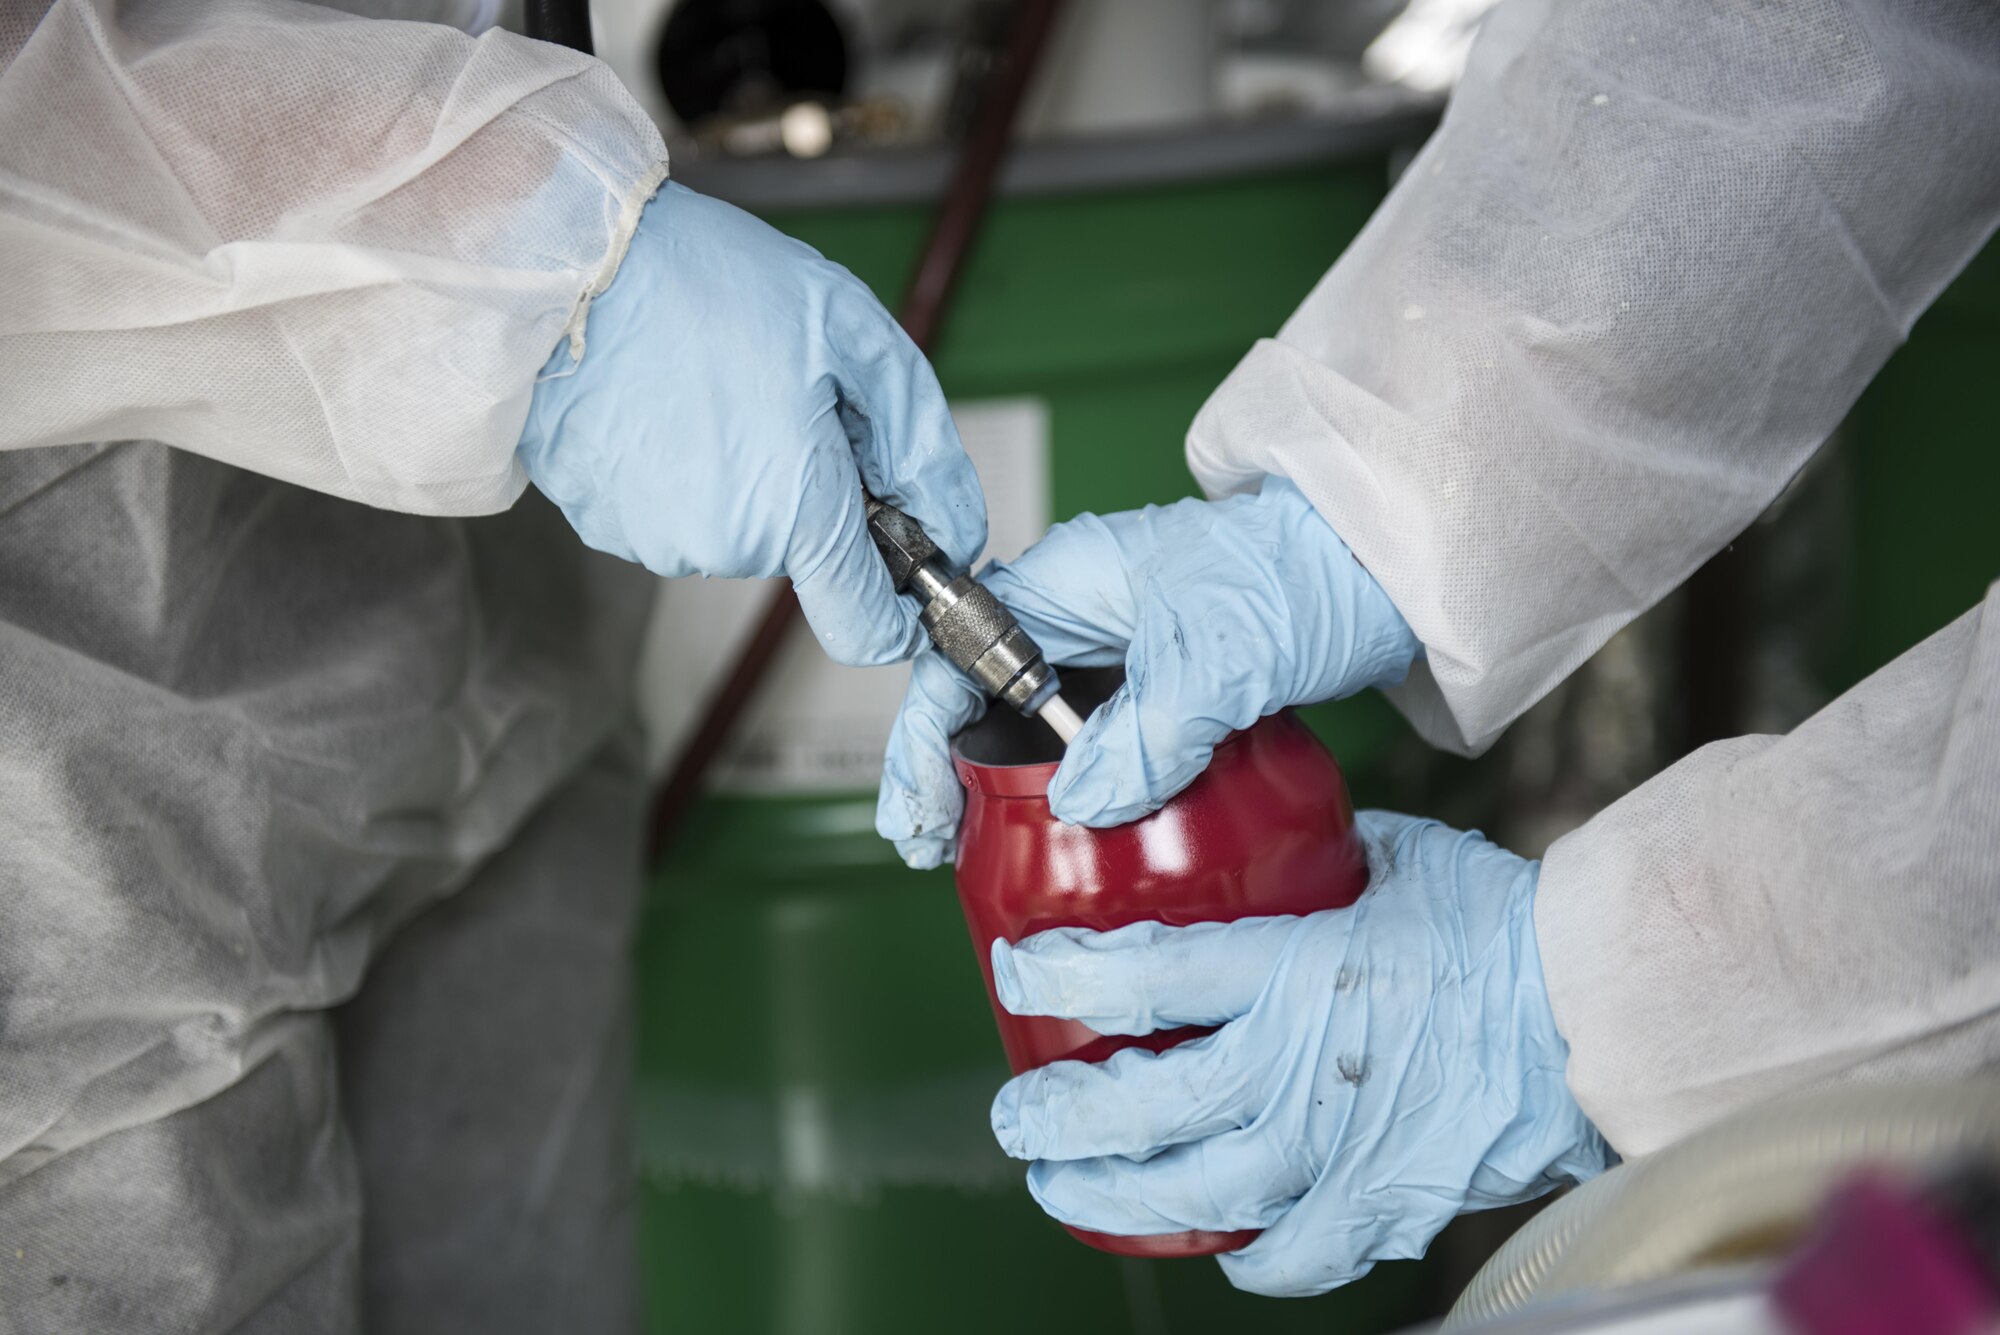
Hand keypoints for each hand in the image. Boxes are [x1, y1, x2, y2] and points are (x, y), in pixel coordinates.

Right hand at [517, 182, 985, 666]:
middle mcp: (726, 547)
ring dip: (749, 476)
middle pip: (804, 554)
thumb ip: (922, 449)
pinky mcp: (606, 522)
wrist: (569, 266)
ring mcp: (657, 540)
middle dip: (816, 491)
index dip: (898, 610)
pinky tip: (670, 402)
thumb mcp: (856, 339)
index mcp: (798, 511)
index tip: (905, 565)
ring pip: (738, 529)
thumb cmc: (709, 286)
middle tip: (789, 397)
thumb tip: (958, 531)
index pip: (866, 630)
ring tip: (718, 387)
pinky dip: (687, 470)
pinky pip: (677, 512)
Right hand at [875, 478, 1419, 866]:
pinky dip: (1078, 790)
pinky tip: (1075, 838)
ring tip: (987, 854)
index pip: (956, 661)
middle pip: (983, 699)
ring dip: (1011, 788)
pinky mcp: (1161, 687)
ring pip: (1038, 728)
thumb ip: (1141, 736)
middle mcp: (1077, 616)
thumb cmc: (1302, 572)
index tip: (919, 814)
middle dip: (949, 774)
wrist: (1384, 569)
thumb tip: (1076, 802)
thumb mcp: (1216, 661)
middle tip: (937, 848)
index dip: (922, 742)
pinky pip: (1098, 744)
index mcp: (1062, 583)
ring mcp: (1119, 652)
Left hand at [987, 811, 1609, 1296]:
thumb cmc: (1508, 925)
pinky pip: (1284, 1255)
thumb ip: (1316, 859)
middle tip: (1018, 1113)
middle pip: (1133, 1106)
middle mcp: (1288, 1067)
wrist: (1602, 1010)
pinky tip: (1216, 1238)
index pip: (1135, 975)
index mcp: (1286, 968)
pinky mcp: (1375, 1208)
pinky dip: (1241, 1254)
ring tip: (1064, 1189)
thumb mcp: (1394, 858)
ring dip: (1109, 1195)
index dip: (1058, 978)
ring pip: (1184, 1193)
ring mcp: (1327, 1150)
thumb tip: (1277, 839)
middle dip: (1055, 1114)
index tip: (1020, 972)